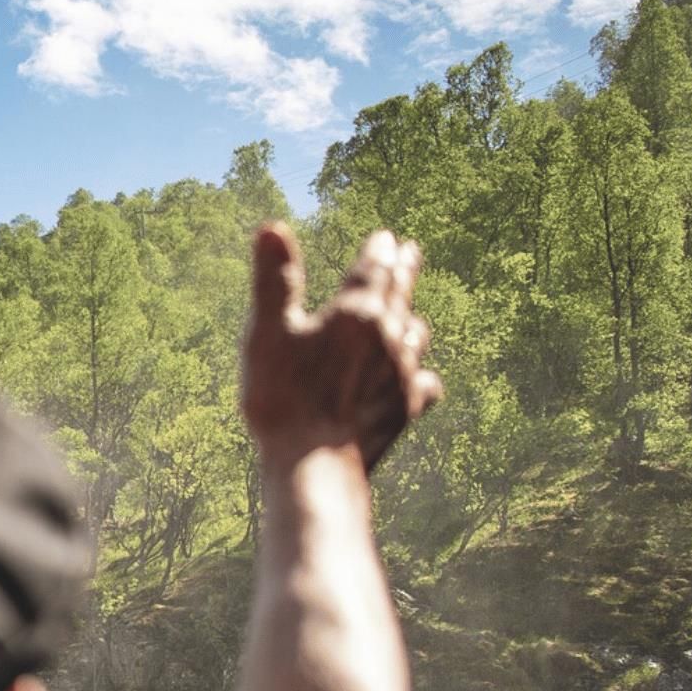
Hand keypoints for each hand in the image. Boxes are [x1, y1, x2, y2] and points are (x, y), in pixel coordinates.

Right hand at [242, 225, 439, 471]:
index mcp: (356, 313)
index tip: (386, 236)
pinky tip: (419, 378)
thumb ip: (274, 279)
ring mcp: (400, 375)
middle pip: (401, 295)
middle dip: (404, 271)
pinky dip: (421, 374)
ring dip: (411, 319)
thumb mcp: (267, 333)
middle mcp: (388, 338)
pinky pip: (424, 383)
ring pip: (415, 335)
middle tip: (409, 253)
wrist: (314, 464)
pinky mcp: (405, 410)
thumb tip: (271, 226)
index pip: (374, 269)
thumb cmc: (283, 398)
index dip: (379, 250)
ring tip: (409, 314)